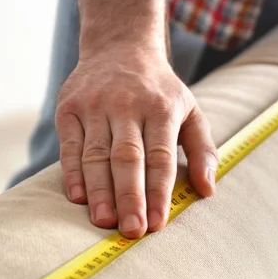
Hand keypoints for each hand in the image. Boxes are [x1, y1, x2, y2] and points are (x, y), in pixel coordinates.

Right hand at [56, 47, 217, 238]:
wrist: (121, 47)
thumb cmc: (161, 90)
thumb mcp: (191, 111)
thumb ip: (203, 150)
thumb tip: (208, 190)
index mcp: (162, 108)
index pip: (161, 157)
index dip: (158, 192)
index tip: (158, 223)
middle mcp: (127, 105)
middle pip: (128, 158)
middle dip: (130, 197)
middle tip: (132, 231)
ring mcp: (95, 105)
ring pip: (96, 155)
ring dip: (100, 191)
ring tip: (105, 221)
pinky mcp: (69, 108)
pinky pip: (69, 146)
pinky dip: (73, 173)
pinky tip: (79, 199)